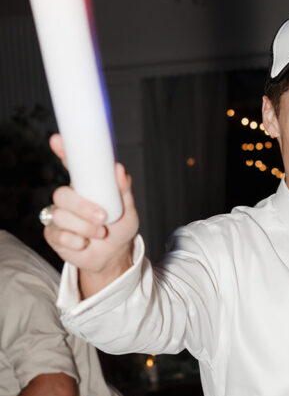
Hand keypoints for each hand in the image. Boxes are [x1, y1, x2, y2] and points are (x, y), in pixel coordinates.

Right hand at [43, 134, 139, 282]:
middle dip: (82, 207)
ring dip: (84, 227)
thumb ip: (123, 189)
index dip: (63, 151)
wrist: (114, 255)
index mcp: (85, 186)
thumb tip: (118, 169)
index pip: (71, 164)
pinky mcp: (53, 234)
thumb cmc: (119, 227)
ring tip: (100, 233)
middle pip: (61, 194)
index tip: (57, 140)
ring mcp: (58, 215)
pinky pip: (57, 234)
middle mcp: (69, 198)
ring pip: (60, 216)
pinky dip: (75, 240)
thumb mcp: (128, 208)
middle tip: (102, 217)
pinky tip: (84, 243)